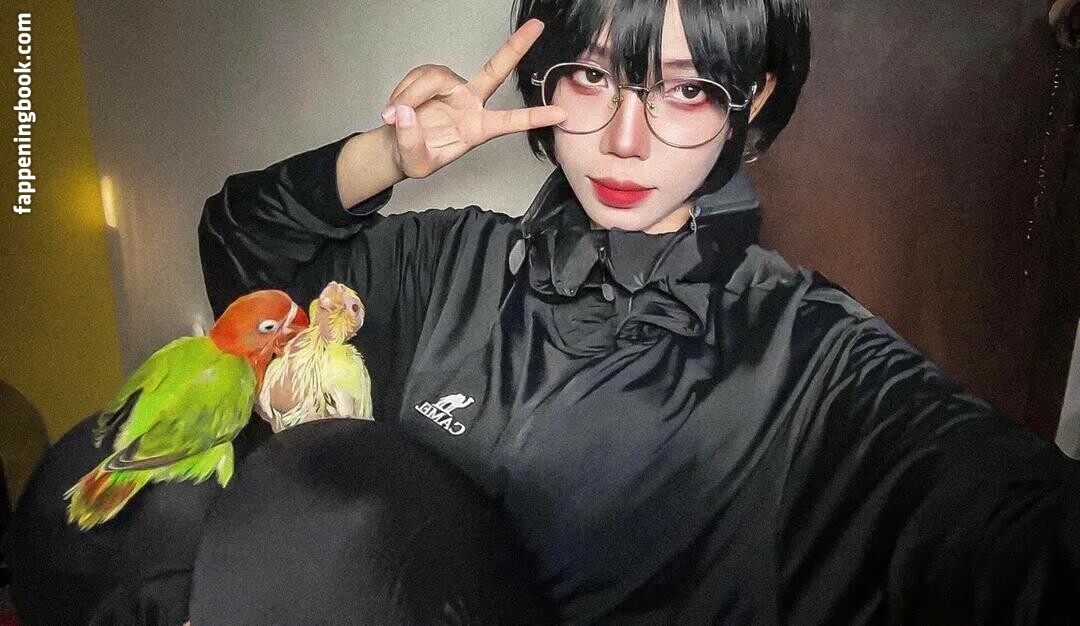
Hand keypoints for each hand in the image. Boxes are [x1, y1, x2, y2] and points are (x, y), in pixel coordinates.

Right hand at [380, 18, 565, 178]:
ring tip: (397, 114)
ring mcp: (452, 89)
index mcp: (476, 129)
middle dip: (516, 47)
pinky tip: (397, 107)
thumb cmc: (414, 157)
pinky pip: (420, 75)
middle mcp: (469, 104)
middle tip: (537, 27)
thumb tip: (405, 113)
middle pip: (495, 71)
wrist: (396, 146)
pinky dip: (404, 90)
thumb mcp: (413, 162)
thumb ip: (410, 140)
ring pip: (437, 76)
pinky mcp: (432, 79)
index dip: (535, 117)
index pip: (510, 122)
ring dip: (413, 94)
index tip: (560, 114)